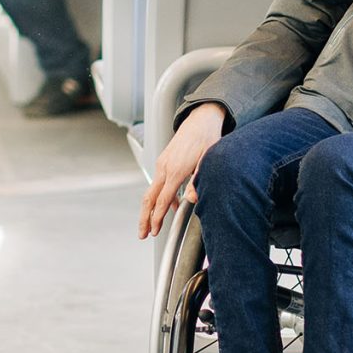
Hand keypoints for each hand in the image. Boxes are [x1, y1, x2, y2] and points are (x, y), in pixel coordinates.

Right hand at [139, 102, 226, 239]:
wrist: (201, 119)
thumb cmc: (208, 137)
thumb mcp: (209, 159)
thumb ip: (199, 180)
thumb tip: (191, 199)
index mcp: (175, 169)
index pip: (162, 199)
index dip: (157, 218)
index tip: (154, 231)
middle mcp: (165, 167)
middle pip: (149, 198)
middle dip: (144, 218)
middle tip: (142, 234)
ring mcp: (162, 164)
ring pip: (151, 191)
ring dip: (149, 210)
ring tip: (150, 225)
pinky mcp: (164, 161)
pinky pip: (159, 183)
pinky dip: (159, 197)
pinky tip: (169, 206)